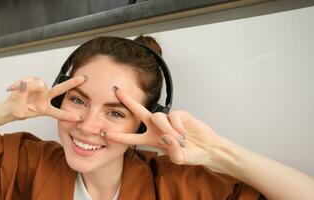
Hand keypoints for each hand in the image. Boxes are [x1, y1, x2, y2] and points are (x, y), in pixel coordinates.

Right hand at [5, 76, 85, 120]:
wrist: (9, 107)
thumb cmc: (17, 111)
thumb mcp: (19, 111)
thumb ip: (25, 96)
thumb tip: (36, 82)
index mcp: (44, 109)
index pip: (58, 113)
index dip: (67, 115)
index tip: (78, 118)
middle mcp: (44, 98)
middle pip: (59, 90)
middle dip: (71, 83)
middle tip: (83, 79)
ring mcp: (39, 89)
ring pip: (39, 83)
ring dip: (29, 86)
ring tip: (17, 90)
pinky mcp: (32, 82)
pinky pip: (29, 80)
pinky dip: (20, 84)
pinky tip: (13, 88)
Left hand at [105, 86, 227, 171]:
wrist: (207, 148)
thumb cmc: (191, 153)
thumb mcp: (179, 158)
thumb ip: (172, 150)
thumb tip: (166, 135)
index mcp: (152, 139)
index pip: (132, 138)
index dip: (120, 137)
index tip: (106, 134)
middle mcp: (157, 127)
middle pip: (139, 112)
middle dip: (128, 101)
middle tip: (117, 91)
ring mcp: (168, 119)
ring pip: (158, 117)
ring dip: (166, 129)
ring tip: (179, 139)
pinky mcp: (180, 114)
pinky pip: (173, 116)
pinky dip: (177, 126)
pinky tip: (184, 134)